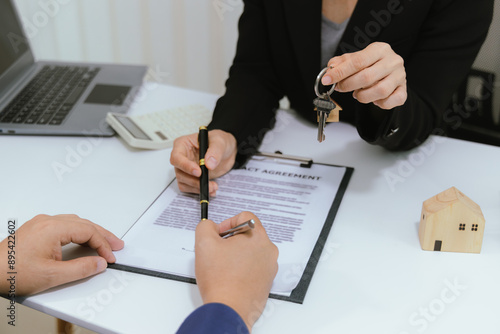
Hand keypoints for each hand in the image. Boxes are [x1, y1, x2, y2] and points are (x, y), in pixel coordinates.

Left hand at [0, 214, 123, 295]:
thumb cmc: (12, 272)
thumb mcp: (52, 276)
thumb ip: (80, 269)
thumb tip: (99, 263)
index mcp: (53, 228)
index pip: (88, 232)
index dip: (102, 245)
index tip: (110, 257)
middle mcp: (47, 221)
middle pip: (84, 224)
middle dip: (102, 235)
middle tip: (116, 245)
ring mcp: (41, 224)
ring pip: (75, 223)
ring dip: (91, 232)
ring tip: (103, 242)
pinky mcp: (36, 229)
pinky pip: (64, 225)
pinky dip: (78, 232)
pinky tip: (82, 239)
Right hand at [170, 129, 236, 195]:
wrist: (226, 151)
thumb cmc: (219, 141)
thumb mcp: (220, 141)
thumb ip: (215, 151)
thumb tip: (209, 164)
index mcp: (183, 144)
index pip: (177, 157)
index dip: (185, 166)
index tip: (198, 172)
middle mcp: (182, 157)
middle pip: (180, 172)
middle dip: (194, 181)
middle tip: (208, 184)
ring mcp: (186, 169)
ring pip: (183, 182)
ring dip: (197, 188)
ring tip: (213, 187)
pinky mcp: (191, 178)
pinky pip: (189, 188)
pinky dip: (199, 191)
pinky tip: (211, 189)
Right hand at [195, 212, 278, 330]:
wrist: (230, 309)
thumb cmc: (220, 279)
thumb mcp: (204, 243)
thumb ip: (206, 226)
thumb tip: (211, 226)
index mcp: (258, 236)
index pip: (245, 217)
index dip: (227, 223)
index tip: (219, 234)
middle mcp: (268, 250)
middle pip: (249, 234)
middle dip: (232, 239)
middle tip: (218, 251)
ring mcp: (270, 266)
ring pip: (251, 251)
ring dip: (237, 254)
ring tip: (223, 266)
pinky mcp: (267, 281)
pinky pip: (254, 267)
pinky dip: (242, 268)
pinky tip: (230, 277)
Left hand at [322, 42, 406, 109]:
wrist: (391, 71)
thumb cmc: (371, 64)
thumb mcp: (356, 58)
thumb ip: (342, 63)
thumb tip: (331, 68)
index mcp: (380, 49)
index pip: (357, 61)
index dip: (340, 72)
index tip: (327, 80)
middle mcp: (393, 61)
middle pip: (366, 77)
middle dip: (348, 85)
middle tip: (340, 87)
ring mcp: (400, 76)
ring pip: (379, 91)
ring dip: (363, 96)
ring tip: (357, 94)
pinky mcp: (403, 90)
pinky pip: (391, 101)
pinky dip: (379, 103)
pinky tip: (373, 99)